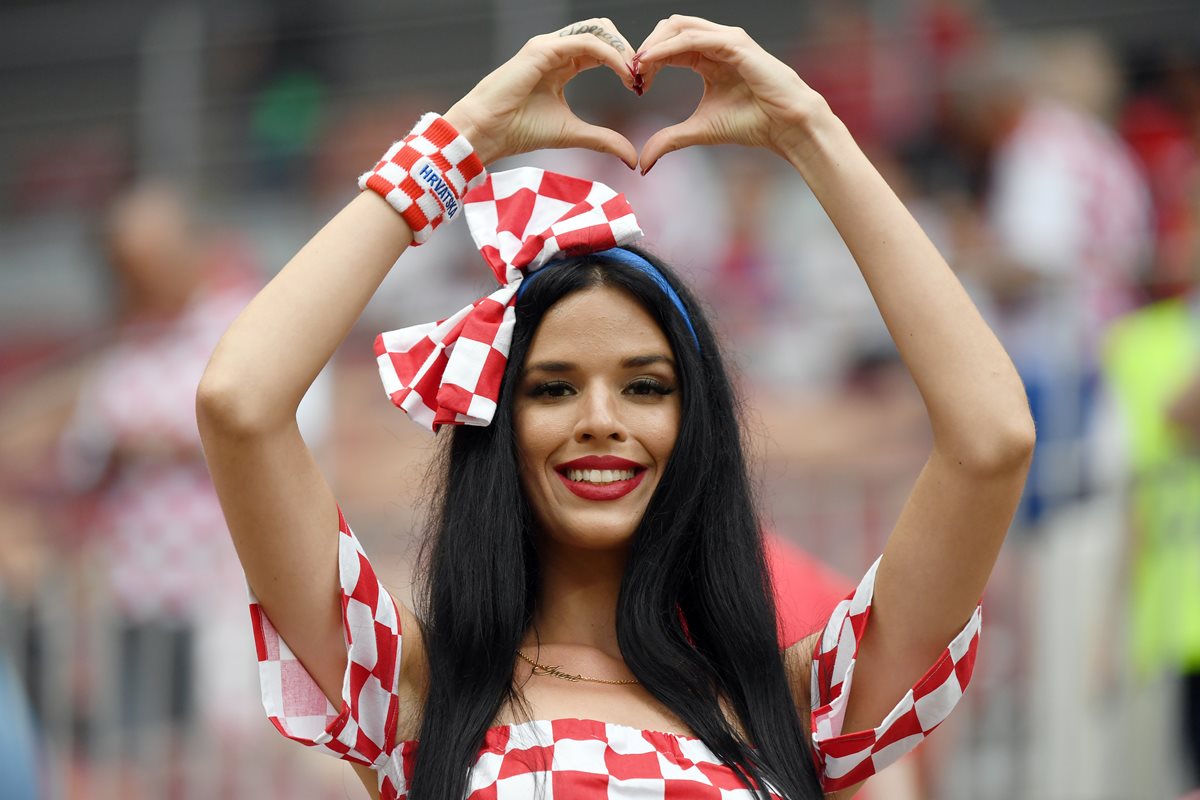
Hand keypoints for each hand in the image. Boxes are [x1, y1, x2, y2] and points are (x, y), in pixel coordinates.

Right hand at [445, 19, 638, 167]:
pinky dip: (610, 56)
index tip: (639, 87)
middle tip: (642, 77)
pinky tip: (624, 74)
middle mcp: (556, 50)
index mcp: (561, 65)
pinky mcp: (543, 49)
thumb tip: (631, 158)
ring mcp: (548, 46)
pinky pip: (587, 42)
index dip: (624, 64)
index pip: (601, 50)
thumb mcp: (573, 134)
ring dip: (622, 50)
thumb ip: (603, 140)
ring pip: (598, 31)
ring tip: (635, 75)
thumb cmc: (519, 131)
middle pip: (603, 32)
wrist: (487, 132)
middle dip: (628, 51)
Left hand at [634, 16, 827, 171]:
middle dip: (646, 46)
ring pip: (678, 26)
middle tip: (630, 72)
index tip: (632, 83)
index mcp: (707, 57)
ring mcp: (726, 39)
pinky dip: (668, 47)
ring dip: (653, 44)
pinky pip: (694, 37)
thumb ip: (670, 140)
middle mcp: (716, 42)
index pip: (668, 46)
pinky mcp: (735, 43)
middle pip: (669, 28)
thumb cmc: (752, 124)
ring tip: (637, 66)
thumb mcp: (700, 130)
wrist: (786, 126)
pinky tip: (652, 62)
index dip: (647, 60)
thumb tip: (642, 163)